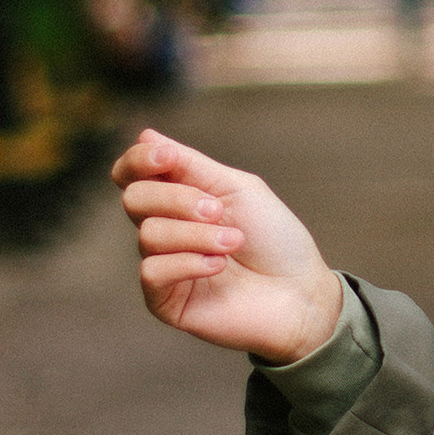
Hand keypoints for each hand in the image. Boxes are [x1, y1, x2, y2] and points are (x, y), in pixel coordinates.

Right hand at [111, 128, 342, 361]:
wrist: (301, 292)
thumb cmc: (276, 239)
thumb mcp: (238, 188)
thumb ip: (191, 165)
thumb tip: (145, 133)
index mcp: (178, 198)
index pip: (132, 174)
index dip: (139, 160)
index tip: (167, 157)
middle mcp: (165, 229)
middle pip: (135, 198)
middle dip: (177, 199)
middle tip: (217, 210)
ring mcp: (163, 265)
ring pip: (148, 235)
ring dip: (197, 234)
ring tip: (233, 243)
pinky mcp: (165, 301)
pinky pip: (152, 272)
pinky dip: (188, 263)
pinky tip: (218, 266)